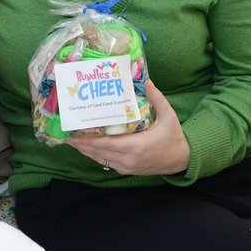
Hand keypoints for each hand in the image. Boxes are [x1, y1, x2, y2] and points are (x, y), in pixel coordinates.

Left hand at [67, 79, 189, 174]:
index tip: (74, 134)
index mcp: (137, 146)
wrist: (183, 160)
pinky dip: (96, 156)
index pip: (106, 143)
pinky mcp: (128, 170)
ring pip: (101, 159)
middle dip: (82, 145)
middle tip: (67, 136)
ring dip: (86, 151)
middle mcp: (129, 158)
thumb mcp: (168, 116)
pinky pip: (107, 163)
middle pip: (99, 152)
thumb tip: (146, 80)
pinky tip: (88, 148)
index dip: (88, 140)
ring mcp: (128, 166)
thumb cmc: (174, 137)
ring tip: (73, 141)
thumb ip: (157, 98)